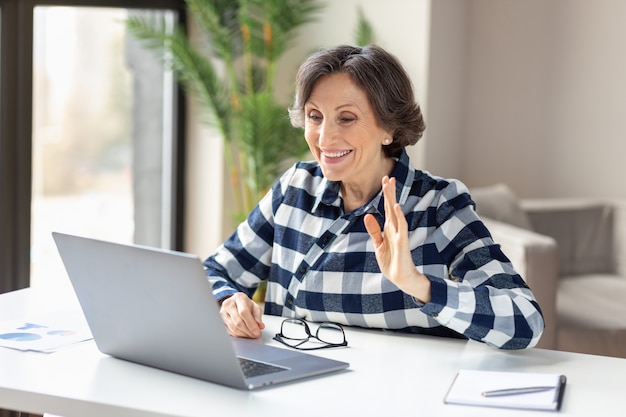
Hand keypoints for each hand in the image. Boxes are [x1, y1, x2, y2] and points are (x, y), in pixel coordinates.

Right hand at [219, 292, 264, 337]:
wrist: (235, 302)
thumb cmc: (246, 304)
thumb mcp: (255, 307)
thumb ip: (258, 316)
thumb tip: (260, 326)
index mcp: (239, 298)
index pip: (244, 312)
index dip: (251, 324)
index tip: (257, 332)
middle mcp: (228, 304)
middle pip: (238, 322)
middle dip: (248, 331)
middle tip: (256, 335)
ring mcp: (222, 313)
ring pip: (233, 328)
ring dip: (244, 334)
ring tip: (251, 334)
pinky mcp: (220, 321)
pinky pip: (230, 332)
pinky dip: (239, 335)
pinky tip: (245, 334)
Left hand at [364, 176, 430, 303]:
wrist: (401, 278)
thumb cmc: (391, 262)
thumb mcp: (379, 244)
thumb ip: (374, 230)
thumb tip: (368, 215)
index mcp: (389, 228)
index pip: (386, 208)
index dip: (385, 194)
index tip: (385, 180)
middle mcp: (395, 228)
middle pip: (391, 206)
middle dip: (389, 192)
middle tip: (388, 177)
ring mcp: (399, 234)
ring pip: (395, 213)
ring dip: (392, 199)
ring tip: (390, 186)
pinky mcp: (402, 242)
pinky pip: (400, 227)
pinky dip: (399, 216)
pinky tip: (396, 206)